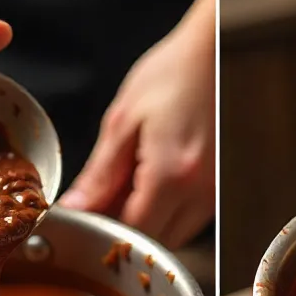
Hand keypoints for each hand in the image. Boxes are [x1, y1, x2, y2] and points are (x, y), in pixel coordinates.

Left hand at [62, 0, 215, 251]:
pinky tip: (147, 181)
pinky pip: (187, 218)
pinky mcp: (219, 185)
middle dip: (120, 233)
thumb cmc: (172, 74)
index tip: (77, 219)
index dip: (98, 232)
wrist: (214, 51)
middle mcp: (200, 193)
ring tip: (122, 187)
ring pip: (172, 236)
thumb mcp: (123, 119)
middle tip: (95, 204)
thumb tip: (76, 208)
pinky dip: (163, 210)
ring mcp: (215, 192)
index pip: (130, 233)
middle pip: (153, 244)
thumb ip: (99, 173)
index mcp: (172, 175)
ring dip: (143, 224)